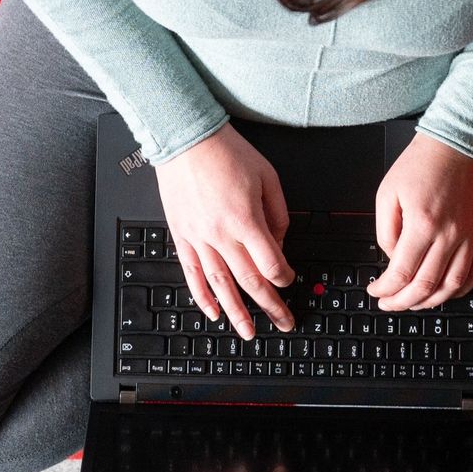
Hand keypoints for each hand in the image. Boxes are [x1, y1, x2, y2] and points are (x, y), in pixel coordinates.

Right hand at [153, 124, 296, 337]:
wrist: (186, 140)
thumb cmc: (227, 153)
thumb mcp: (268, 178)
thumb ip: (278, 215)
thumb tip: (279, 244)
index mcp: (246, 220)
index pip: (271, 264)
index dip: (285, 277)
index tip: (290, 279)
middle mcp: (221, 235)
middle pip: (250, 281)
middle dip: (270, 306)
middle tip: (283, 321)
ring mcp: (199, 238)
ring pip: (220, 285)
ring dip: (237, 312)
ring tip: (248, 331)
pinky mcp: (182, 236)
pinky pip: (192, 274)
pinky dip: (202, 296)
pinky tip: (213, 312)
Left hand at [368, 132, 472, 310]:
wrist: (458, 143)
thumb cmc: (422, 163)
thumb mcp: (387, 193)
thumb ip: (385, 231)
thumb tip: (392, 258)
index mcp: (421, 223)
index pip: (401, 273)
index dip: (385, 290)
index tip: (376, 291)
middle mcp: (449, 234)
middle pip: (425, 285)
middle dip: (403, 302)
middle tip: (390, 304)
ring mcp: (470, 236)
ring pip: (452, 285)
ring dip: (431, 301)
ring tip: (415, 302)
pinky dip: (461, 289)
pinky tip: (447, 292)